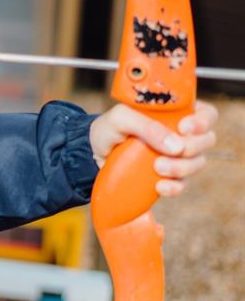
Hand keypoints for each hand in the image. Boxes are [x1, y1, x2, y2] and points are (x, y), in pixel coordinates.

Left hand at [89, 101, 216, 196]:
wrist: (92, 153)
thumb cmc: (108, 128)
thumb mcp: (120, 118)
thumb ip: (145, 126)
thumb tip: (175, 145)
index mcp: (174, 113)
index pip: (205, 113)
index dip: (202, 121)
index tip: (183, 128)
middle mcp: (180, 133)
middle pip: (207, 140)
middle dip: (192, 147)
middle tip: (169, 151)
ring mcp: (177, 156)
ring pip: (197, 163)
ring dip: (182, 168)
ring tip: (158, 167)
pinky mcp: (168, 176)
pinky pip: (183, 185)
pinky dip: (174, 187)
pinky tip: (160, 186)